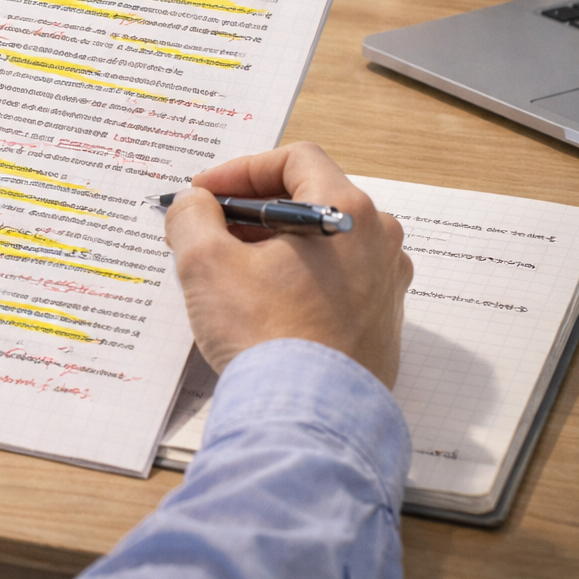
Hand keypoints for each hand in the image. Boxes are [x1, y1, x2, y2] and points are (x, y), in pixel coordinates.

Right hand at [164, 142, 412, 388]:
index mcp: (348, 212)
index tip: (205, 195)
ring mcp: (385, 285)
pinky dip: (294, 278)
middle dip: (251, 210)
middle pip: (309, 200)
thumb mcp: (206, 263)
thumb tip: (195, 205)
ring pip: (321, 243)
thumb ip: (193, 217)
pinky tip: (259, 304)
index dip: (241, 170)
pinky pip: (333, 282)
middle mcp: (379, 242)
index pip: (295, 160)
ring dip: (272, 245)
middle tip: (209, 230)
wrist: (305, 418)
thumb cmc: (267, 337)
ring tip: (228, 270)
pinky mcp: (379, 324)